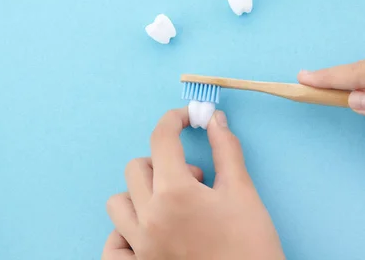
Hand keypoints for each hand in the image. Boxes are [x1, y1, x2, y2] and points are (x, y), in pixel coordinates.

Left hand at [103, 108, 284, 259]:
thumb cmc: (251, 244)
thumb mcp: (242, 191)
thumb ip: (226, 148)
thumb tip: (214, 119)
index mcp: (175, 193)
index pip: (162, 139)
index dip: (174, 120)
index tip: (186, 118)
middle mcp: (150, 218)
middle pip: (136, 168)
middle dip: (163, 162)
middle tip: (194, 180)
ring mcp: (140, 246)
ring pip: (119, 203)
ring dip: (140, 194)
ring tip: (169, 205)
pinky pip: (112, 245)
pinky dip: (123, 233)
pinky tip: (147, 231)